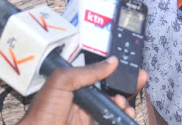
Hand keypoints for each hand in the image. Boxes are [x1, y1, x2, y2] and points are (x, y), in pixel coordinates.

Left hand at [20, 56, 147, 124]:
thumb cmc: (42, 111)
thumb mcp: (62, 81)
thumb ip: (87, 71)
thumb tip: (111, 62)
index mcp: (74, 83)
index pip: (99, 72)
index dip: (114, 69)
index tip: (128, 65)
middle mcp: (83, 97)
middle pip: (110, 89)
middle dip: (125, 84)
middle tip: (138, 79)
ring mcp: (88, 114)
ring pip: (114, 105)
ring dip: (125, 102)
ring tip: (124, 102)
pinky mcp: (92, 124)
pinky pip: (111, 118)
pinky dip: (122, 116)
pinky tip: (126, 114)